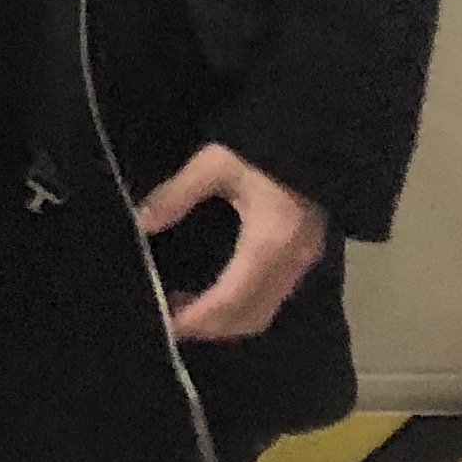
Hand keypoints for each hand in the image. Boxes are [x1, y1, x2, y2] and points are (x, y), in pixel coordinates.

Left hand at [139, 144, 326, 340]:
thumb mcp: (215, 164)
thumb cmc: (264, 146)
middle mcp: (289, 264)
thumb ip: (176, 195)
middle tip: (170, 319)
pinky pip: (273, 298)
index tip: (168, 326)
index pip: (230, 300)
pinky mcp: (304, 257)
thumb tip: (142, 222)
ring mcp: (302, 264)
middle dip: (211, 326)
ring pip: (264, 312)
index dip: (199, 317)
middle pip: (250, 317)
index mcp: (267, 245)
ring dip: (226, 319)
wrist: (319, 134)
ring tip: (185, 305)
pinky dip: (243, 306)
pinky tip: (216, 291)